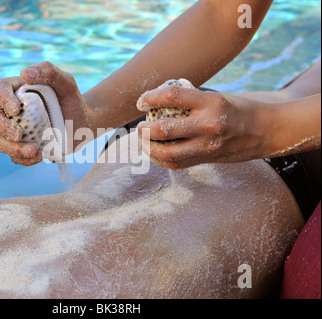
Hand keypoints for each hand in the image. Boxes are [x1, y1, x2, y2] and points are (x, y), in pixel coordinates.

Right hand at [0, 61, 89, 165]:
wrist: (83, 123)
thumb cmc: (72, 100)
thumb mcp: (66, 83)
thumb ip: (49, 72)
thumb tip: (25, 74)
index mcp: (17, 90)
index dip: (2, 98)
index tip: (16, 109)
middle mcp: (10, 110)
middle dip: (0, 125)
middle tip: (18, 134)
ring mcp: (14, 130)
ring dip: (12, 148)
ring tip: (34, 150)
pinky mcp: (21, 147)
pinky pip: (13, 156)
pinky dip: (24, 159)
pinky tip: (40, 155)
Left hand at [137, 85, 268, 168]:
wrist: (265, 131)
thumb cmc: (237, 109)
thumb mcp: (216, 97)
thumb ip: (190, 101)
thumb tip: (159, 102)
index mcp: (211, 102)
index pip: (172, 96)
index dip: (150, 97)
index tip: (141, 101)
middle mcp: (209, 124)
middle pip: (165, 130)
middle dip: (144, 130)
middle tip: (138, 127)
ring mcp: (208, 145)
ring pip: (168, 153)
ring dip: (149, 148)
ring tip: (142, 142)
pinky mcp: (207, 158)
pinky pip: (177, 163)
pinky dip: (161, 159)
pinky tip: (155, 152)